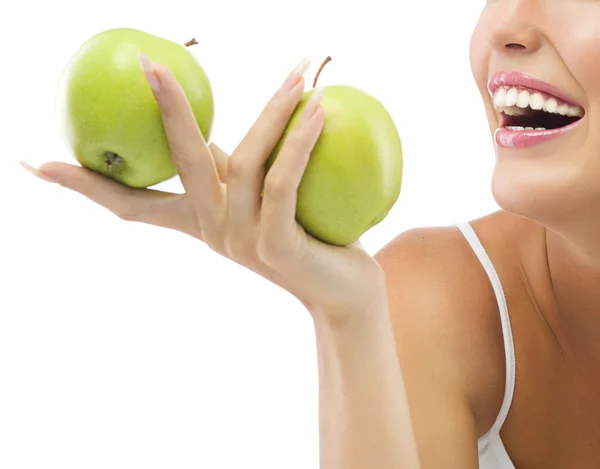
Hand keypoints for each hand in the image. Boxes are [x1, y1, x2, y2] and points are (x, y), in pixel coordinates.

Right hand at [22, 55, 386, 320]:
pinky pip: (283, 181)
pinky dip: (299, 141)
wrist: (344, 293)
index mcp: (198, 221)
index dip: (84, 185)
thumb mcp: (264, 199)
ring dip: (272, 112)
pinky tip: (319, 107)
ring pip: (244, 163)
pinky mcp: (275, 246)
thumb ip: (240, 169)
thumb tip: (226, 127)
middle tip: (151, 67)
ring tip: (297, 71)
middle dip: (166, 113)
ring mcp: (240, 241)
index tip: (37, 165)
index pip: (131, 203)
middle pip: (177, 165)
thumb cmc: (310, 237)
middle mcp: (211, 231)